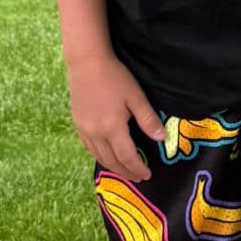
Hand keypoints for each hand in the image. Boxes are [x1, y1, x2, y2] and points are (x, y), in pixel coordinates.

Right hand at [68, 55, 160, 180]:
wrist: (86, 62)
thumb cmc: (115, 77)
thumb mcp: (136, 97)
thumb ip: (148, 120)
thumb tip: (162, 139)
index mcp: (112, 128)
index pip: (127, 157)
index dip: (138, 168)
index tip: (147, 175)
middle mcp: (96, 133)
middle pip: (112, 161)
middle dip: (126, 172)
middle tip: (138, 177)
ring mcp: (84, 129)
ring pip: (98, 156)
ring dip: (112, 166)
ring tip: (124, 170)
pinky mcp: (77, 124)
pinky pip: (89, 147)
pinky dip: (99, 156)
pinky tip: (106, 155)